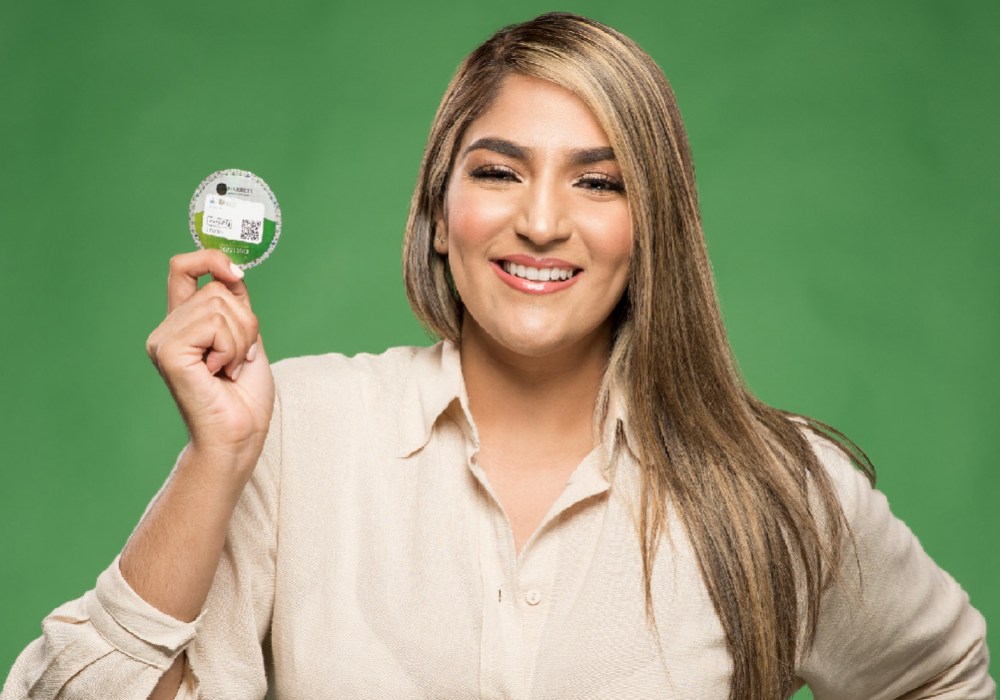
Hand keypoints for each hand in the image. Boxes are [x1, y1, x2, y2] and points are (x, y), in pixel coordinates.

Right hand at [146, 249, 274, 472]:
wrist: (239, 436)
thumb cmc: (244, 398)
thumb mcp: (247, 340)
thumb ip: (237, 307)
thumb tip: (235, 271)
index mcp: (184, 324)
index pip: (183, 268)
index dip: (211, 259)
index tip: (237, 274)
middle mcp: (168, 328)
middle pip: (217, 288)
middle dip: (245, 323)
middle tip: (238, 359)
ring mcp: (163, 339)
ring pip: (220, 305)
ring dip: (241, 340)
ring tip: (230, 368)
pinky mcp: (168, 351)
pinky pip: (214, 325)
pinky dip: (231, 348)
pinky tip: (221, 372)